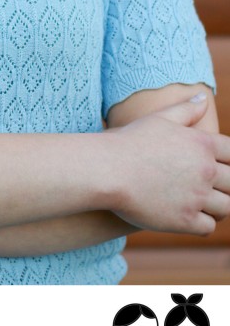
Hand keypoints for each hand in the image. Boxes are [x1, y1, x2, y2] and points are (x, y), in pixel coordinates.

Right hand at [107, 97, 229, 235]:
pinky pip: (208, 227)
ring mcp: (196, 197)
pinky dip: (204, 223)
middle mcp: (205, 171)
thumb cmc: (130, 141)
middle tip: (217, 187)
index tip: (222, 166)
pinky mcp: (184, 220)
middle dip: (227, 185)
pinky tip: (193, 217)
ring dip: (219, 206)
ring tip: (208, 204)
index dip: (229, 160)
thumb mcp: (159, 118)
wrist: (107, 170)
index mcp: (202, 144)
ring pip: (226, 207)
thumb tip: (203, 98)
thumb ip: (186, 109)